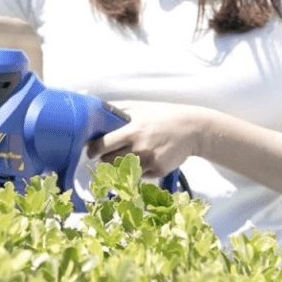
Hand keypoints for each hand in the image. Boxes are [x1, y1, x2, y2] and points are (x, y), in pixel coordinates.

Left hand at [86, 101, 205, 177]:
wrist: (191, 129)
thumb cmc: (163, 116)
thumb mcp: (139, 107)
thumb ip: (118, 109)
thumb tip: (97, 110)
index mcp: (131, 132)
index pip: (103, 145)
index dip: (93, 149)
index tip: (89, 150)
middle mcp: (139, 149)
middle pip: (109, 160)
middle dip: (104, 156)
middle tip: (107, 152)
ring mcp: (149, 162)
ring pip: (122, 169)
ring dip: (119, 164)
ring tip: (124, 154)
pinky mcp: (158, 171)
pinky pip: (139, 174)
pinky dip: (137, 169)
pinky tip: (143, 158)